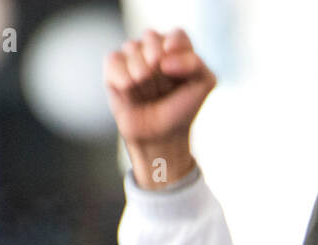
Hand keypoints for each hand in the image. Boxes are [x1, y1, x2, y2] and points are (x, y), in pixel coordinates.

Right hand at [104, 28, 215, 188]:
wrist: (160, 135)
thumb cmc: (182, 108)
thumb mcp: (204, 84)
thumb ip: (195, 64)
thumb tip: (162, 61)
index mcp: (176, 45)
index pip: (176, 36)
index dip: (177, 56)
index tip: (178, 78)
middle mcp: (153, 44)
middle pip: (152, 40)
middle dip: (160, 73)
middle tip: (163, 90)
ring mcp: (132, 53)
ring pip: (133, 52)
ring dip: (145, 82)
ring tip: (149, 94)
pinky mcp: (113, 65)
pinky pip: (115, 61)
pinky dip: (126, 82)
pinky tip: (131, 93)